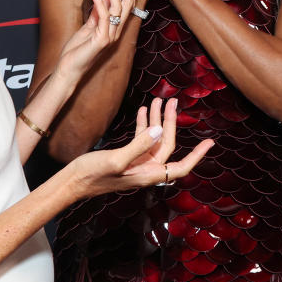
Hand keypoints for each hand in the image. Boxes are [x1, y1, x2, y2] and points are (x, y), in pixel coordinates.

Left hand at [55, 0, 138, 81]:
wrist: (69, 69)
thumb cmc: (77, 51)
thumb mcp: (88, 27)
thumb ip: (97, 14)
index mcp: (114, 29)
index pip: (126, 5)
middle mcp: (115, 32)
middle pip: (127, 5)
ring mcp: (110, 37)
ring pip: (117, 9)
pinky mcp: (101, 41)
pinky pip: (103, 18)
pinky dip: (100, 4)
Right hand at [67, 97, 213, 199]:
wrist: (72, 182)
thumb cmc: (92, 175)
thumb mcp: (116, 159)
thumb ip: (139, 145)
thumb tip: (160, 131)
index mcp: (148, 174)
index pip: (180, 167)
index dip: (197, 155)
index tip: (210, 142)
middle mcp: (146, 169)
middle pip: (166, 144)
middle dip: (171, 122)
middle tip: (173, 101)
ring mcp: (136, 163)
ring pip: (154, 139)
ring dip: (156, 120)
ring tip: (158, 100)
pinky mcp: (126, 157)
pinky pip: (140, 139)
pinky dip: (142, 125)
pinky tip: (143, 111)